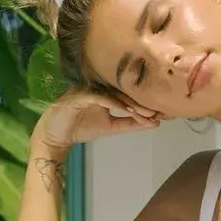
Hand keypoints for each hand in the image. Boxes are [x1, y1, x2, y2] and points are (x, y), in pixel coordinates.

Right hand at [33, 88, 160, 150]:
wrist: (55, 135)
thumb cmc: (81, 127)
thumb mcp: (111, 127)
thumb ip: (130, 124)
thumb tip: (154, 122)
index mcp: (107, 90)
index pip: (130, 93)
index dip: (146, 102)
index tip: (164, 112)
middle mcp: (99, 85)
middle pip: (125, 91)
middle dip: (143, 102)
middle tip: (160, 112)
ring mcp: (89, 88)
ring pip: (114, 93)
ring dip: (132, 104)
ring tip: (147, 114)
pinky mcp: (80, 95)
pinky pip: (100, 97)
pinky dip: (114, 103)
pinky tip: (127, 110)